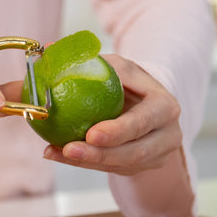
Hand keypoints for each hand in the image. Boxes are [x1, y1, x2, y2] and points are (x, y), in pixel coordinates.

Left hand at [43, 54, 182, 175]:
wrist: (141, 101)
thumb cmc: (121, 80)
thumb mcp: (109, 65)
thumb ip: (82, 59)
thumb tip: (50, 48)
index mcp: (163, 104)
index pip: (143, 119)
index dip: (119, 130)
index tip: (91, 133)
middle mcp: (167, 132)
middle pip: (136, 150)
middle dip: (101, 154)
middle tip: (69, 149)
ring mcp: (158, 152)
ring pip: (122, 164)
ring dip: (87, 161)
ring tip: (55, 152)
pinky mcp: (144, 165)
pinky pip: (113, 169)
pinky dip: (85, 163)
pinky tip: (57, 154)